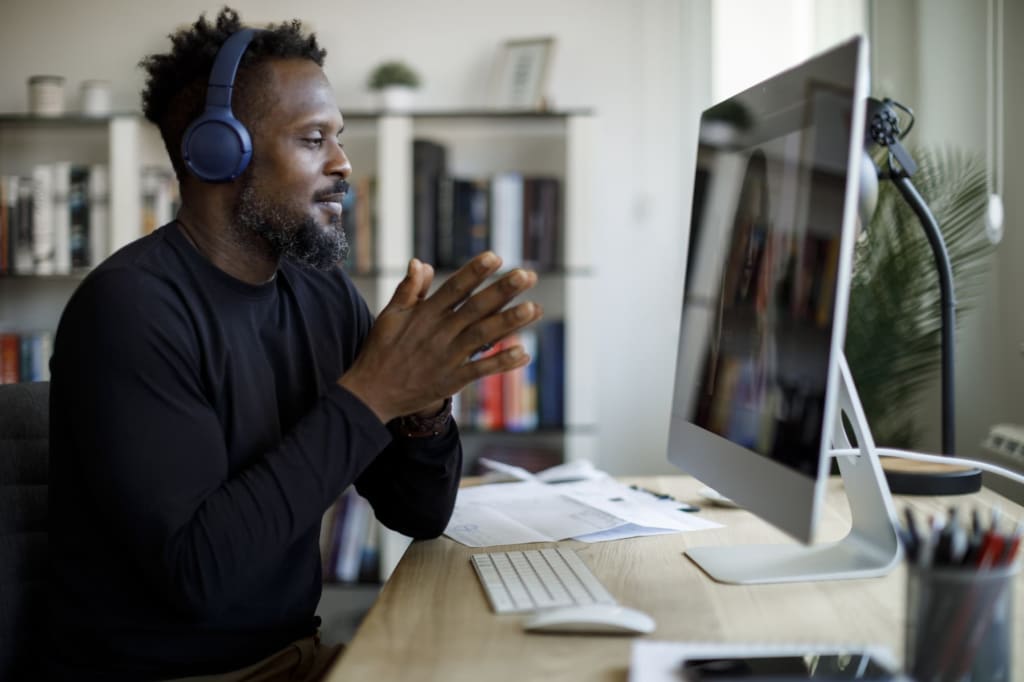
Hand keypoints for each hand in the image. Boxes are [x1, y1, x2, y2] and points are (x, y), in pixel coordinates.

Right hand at [339, 251, 543, 423]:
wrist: (371, 394)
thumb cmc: (380, 351)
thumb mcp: (389, 316)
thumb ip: (408, 290)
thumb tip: (422, 262)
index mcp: (425, 314)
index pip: (454, 288)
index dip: (474, 272)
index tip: (495, 257)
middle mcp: (439, 333)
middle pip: (476, 308)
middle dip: (502, 291)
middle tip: (528, 275)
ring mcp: (447, 357)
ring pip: (483, 336)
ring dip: (509, 322)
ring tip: (535, 308)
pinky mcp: (452, 381)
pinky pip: (480, 370)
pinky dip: (502, 363)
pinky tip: (524, 354)